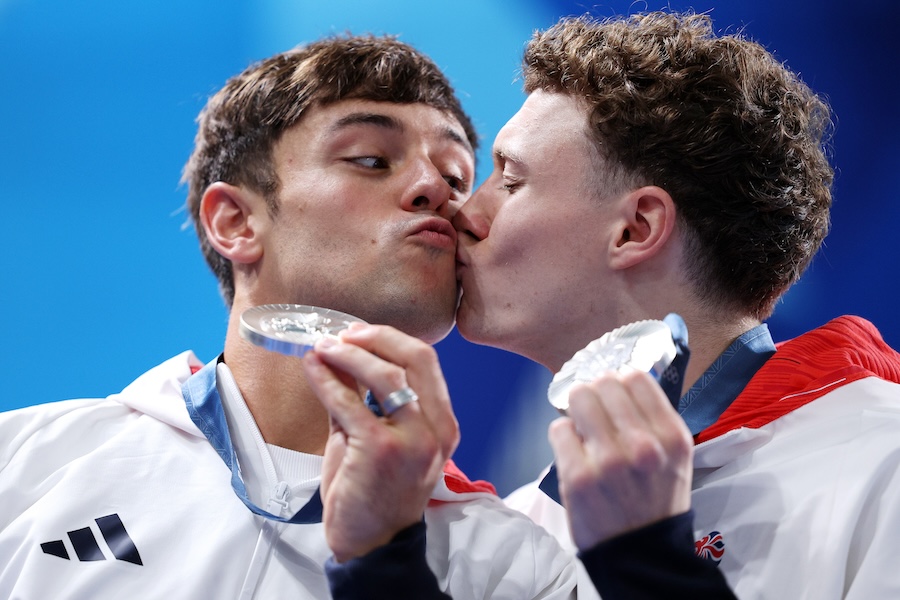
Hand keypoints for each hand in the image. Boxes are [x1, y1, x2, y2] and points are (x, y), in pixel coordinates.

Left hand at [301, 324, 459, 561]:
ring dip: (348, 355)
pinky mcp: (380, 449)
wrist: (372, 541)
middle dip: (374, 338)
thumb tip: (343, 354)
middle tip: (341, 334)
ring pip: (385, 374)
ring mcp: (412, 439)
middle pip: (415, 358)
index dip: (390, 339)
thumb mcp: (381, 437)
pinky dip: (327, 380)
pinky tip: (313, 370)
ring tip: (323, 348)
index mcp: (443, 424)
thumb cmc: (377, 490)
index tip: (359, 333)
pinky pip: (349, 402)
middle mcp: (436, 429)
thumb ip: (367, 398)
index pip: (426, 362)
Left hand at [548, 370, 693, 550]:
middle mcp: (643, 446)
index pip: (636, 377)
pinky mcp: (577, 477)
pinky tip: (575, 452)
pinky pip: (559, 429)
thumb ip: (652, 418)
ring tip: (584, 430)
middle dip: (595, 393)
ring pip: (578, 399)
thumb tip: (617, 378)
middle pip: (603, 384)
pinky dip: (564, 436)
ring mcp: (608, 461)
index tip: (614, 393)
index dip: (620, 381)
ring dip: (577, 410)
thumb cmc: (655, 498)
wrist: (640, 553)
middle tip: (594, 411)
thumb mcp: (673, 457)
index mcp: (671, 437)